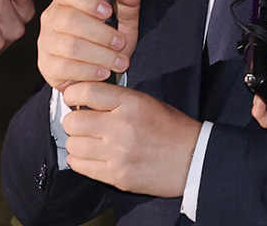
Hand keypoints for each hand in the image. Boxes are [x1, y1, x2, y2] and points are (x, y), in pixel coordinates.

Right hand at [37, 0, 140, 90]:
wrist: (97, 70)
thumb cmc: (107, 40)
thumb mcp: (123, 20)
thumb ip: (128, 2)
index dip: (88, 0)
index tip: (108, 12)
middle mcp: (52, 17)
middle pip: (70, 20)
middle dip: (101, 33)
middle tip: (120, 43)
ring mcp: (47, 41)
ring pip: (70, 46)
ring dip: (100, 55)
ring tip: (118, 62)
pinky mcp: (47, 65)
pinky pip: (65, 67)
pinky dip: (89, 71)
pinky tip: (103, 72)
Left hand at [61, 82, 199, 196]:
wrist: (194, 160)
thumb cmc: (170, 128)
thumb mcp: (146, 102)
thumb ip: (115, 99)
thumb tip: (82, 98)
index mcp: (130, 103)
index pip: (86, 91)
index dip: (72, 94)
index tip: (73, 98)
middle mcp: (121, 127)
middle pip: (74, 121)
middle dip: (73, 121)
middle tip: (81, 123)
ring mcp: (118, 153)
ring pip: (74, 145)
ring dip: (77, 142)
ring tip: (88, 141)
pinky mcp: (117, 175)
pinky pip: (81, 166)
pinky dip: (80, 160)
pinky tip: (90, 156)